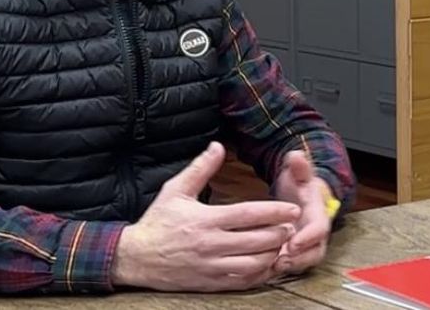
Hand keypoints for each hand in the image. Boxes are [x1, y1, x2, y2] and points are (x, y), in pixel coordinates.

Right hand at [112, 141, 301, 291]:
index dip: (275, 212)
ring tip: (283, 244)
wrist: (135, 258)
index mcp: (206, 220)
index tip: (294, 209)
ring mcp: (211, 267)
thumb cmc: (158, 221)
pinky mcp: (209, 283)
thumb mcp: (175, 190)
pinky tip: (268, 264)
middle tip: (293, 226)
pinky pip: (242, 282)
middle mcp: (211, 245)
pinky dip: (260, 274)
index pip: (248, 215)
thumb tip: (218, 145)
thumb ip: (200, 168)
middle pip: (257, 241)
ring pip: (253, 264)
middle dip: (280, 233)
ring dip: (273, 254)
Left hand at [271, 150, 333, 275]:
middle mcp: (315, 233)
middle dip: (298, 260)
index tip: (293, 243)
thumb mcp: (299, 173)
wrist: (304, 196)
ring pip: (303, 263)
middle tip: (279, 262)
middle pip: (314, 253)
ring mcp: (306, 245)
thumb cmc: (300, 185)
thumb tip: (296, 155)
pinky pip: (290, 265)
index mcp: (318, 213)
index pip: (319, 229)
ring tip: (269, 268)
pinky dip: (277, 270)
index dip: (308, 238)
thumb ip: (299, 166)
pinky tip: (260, 271)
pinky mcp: (295, 253)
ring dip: (288, 267)